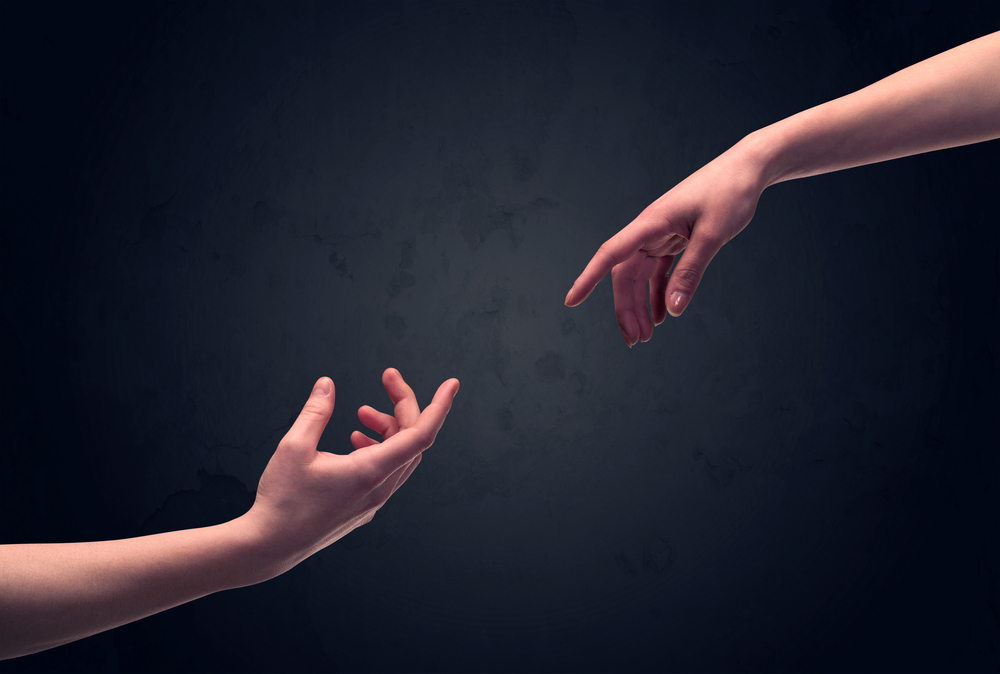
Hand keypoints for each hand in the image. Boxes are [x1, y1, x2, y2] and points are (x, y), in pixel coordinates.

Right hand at [244, 369, 458, 575]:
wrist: (269, 547)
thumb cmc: (281, 501)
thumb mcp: (293, 448)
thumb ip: (315, 412)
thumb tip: (327, 384)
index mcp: (370, 472)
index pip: (421, 435)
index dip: (439, 407)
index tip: (452, 384)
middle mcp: (380, 489)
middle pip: (412, 439)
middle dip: (403, 405)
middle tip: (387, 378)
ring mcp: (374, 501)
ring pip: (401, 457)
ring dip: (389, 428)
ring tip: (362, 413)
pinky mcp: (364, 508)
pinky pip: (388, 472)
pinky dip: (380, 448)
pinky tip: (354, 441)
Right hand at [564, 141, 766, 344]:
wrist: (747, 168)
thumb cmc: (730, 193)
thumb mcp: (712, 235)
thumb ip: (691, 272)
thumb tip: (674, 310)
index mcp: (650, 223)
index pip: (610, 255)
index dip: (588, 279)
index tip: (571, 301)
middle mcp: (649, 230)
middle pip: (625, 275)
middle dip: (626, 309)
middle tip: (636, 341)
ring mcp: (660, 234)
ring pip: (639, 276)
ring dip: (640, 305)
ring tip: (647, 336)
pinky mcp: (674, 238)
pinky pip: (658, 271)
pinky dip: (659, 293)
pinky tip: (663, 314)